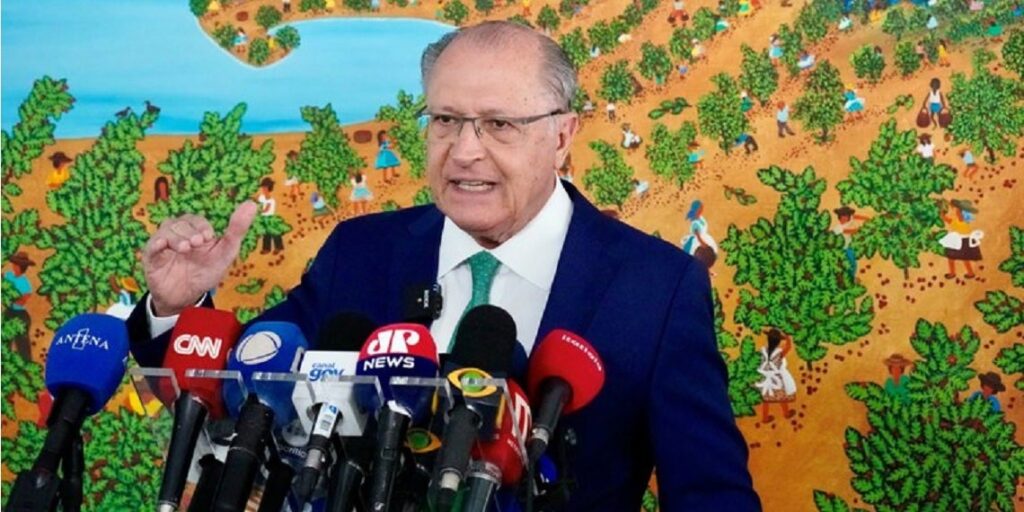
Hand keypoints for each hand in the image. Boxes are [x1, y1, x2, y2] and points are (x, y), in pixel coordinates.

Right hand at [142, 202, 257, 315]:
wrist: (187, 298)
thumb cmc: (206, 272)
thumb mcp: (225, 252)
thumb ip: (237, 229)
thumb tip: (252, 204)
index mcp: (195, 231)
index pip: (195, 219)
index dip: (201, 225)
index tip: (209, 237)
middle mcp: (178, 234)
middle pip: (180, 222)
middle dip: (190, 231)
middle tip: (198, 243)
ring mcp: (164, 244)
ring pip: (166, 230)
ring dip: (177, 237)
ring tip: (186, 248)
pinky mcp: (152, 257)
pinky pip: (151, 246)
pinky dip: (157, 243)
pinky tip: (164, 245)